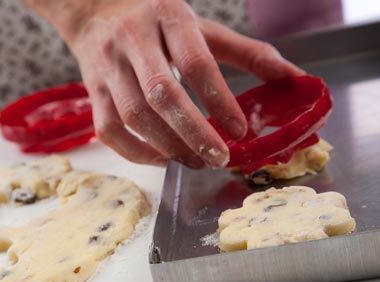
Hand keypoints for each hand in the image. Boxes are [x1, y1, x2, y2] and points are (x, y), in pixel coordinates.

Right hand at [24, 0, 303, 167]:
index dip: (220, 100)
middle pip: (162, 93)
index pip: (196, 62)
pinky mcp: (92, 89)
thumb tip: (294, 79)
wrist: (97, 9)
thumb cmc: (158, 20)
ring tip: (194, 162)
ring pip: (134, 115)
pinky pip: (108, 129)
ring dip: (167, 146)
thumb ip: (247, 52)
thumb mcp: (202, 27)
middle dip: (193, 132)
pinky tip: (161, 159)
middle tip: (218, 158)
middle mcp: (134, 39)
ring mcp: (108, 65)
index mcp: (169, 17)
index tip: (240, 131)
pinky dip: (135, 152)